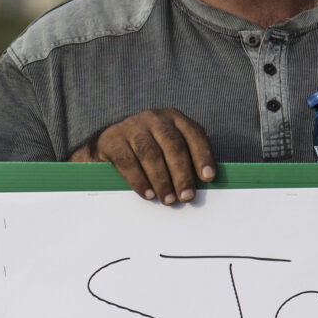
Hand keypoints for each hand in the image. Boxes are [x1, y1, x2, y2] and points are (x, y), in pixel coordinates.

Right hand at [77, 108, 215, 205]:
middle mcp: (154, 118)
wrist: (109, 144)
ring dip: (161, 180)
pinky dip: (139, 180)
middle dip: (182, 174)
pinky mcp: (112, 139)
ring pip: (150, 154)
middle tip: (187, 197)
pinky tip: (148, 194)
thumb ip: (184, 159)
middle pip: (173, 146)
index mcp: (174, 118)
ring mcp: (132, 126)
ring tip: (168, 200)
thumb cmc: (147, 151)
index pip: (193, 135)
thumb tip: (200, 184)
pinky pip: (127, 161)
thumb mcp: (168, 148)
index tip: (208, 178)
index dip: (202, 156)